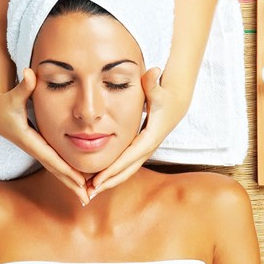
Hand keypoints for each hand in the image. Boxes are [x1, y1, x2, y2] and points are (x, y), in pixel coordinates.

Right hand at [0, 68, 89, 205]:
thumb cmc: (4, 103)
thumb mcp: (13, 95)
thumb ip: (23, 86)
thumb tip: (29, 73)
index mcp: (30, 139)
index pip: (52, 158)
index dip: (66, 170)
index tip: (79, 182)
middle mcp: (35, 147)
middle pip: (56, 170)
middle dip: (71, 184)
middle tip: (88, 198)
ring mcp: (38, 149)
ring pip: (57, 169)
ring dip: (71, 182)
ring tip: (87, 195)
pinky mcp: (40, 147)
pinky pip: (56, 163)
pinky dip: (67, 173)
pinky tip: (79, 180)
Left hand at [88, 67, 188, 197]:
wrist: (176, 103)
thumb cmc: (164, 95)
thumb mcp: (159, 89)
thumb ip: (153, 82)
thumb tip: (154, 71)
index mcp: (149, 137)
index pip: (128, 158)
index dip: (112, 170)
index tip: (97, 180)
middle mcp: (147, 148)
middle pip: (126, 171)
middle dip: (107, 182)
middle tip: (88, 193)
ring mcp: (144, 150)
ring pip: (126, 171)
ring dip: (108, 182)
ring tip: (89, 191)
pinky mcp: (140, 149)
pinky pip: (125, 166)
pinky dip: (113, 174)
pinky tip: (98, 179)